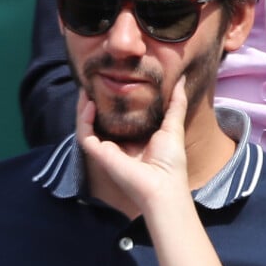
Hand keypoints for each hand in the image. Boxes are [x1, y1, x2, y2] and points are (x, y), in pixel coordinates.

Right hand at [77, 76, 189, 212]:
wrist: (164, 186)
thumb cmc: (171, 161)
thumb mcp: (173, 125)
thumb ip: (175, 103)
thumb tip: (181, 79)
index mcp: (134, 138)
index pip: (118, 116)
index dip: (112, 100)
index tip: (111, 82)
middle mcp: (118, 144)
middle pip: (99, 119)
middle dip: (94, 101)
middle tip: (94, 82)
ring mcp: (107, 149)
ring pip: (88, 125)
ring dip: (83, 108)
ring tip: (85, 90)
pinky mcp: (100, 155)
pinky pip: (85, 135)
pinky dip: (83, 120)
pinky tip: (89, 105)